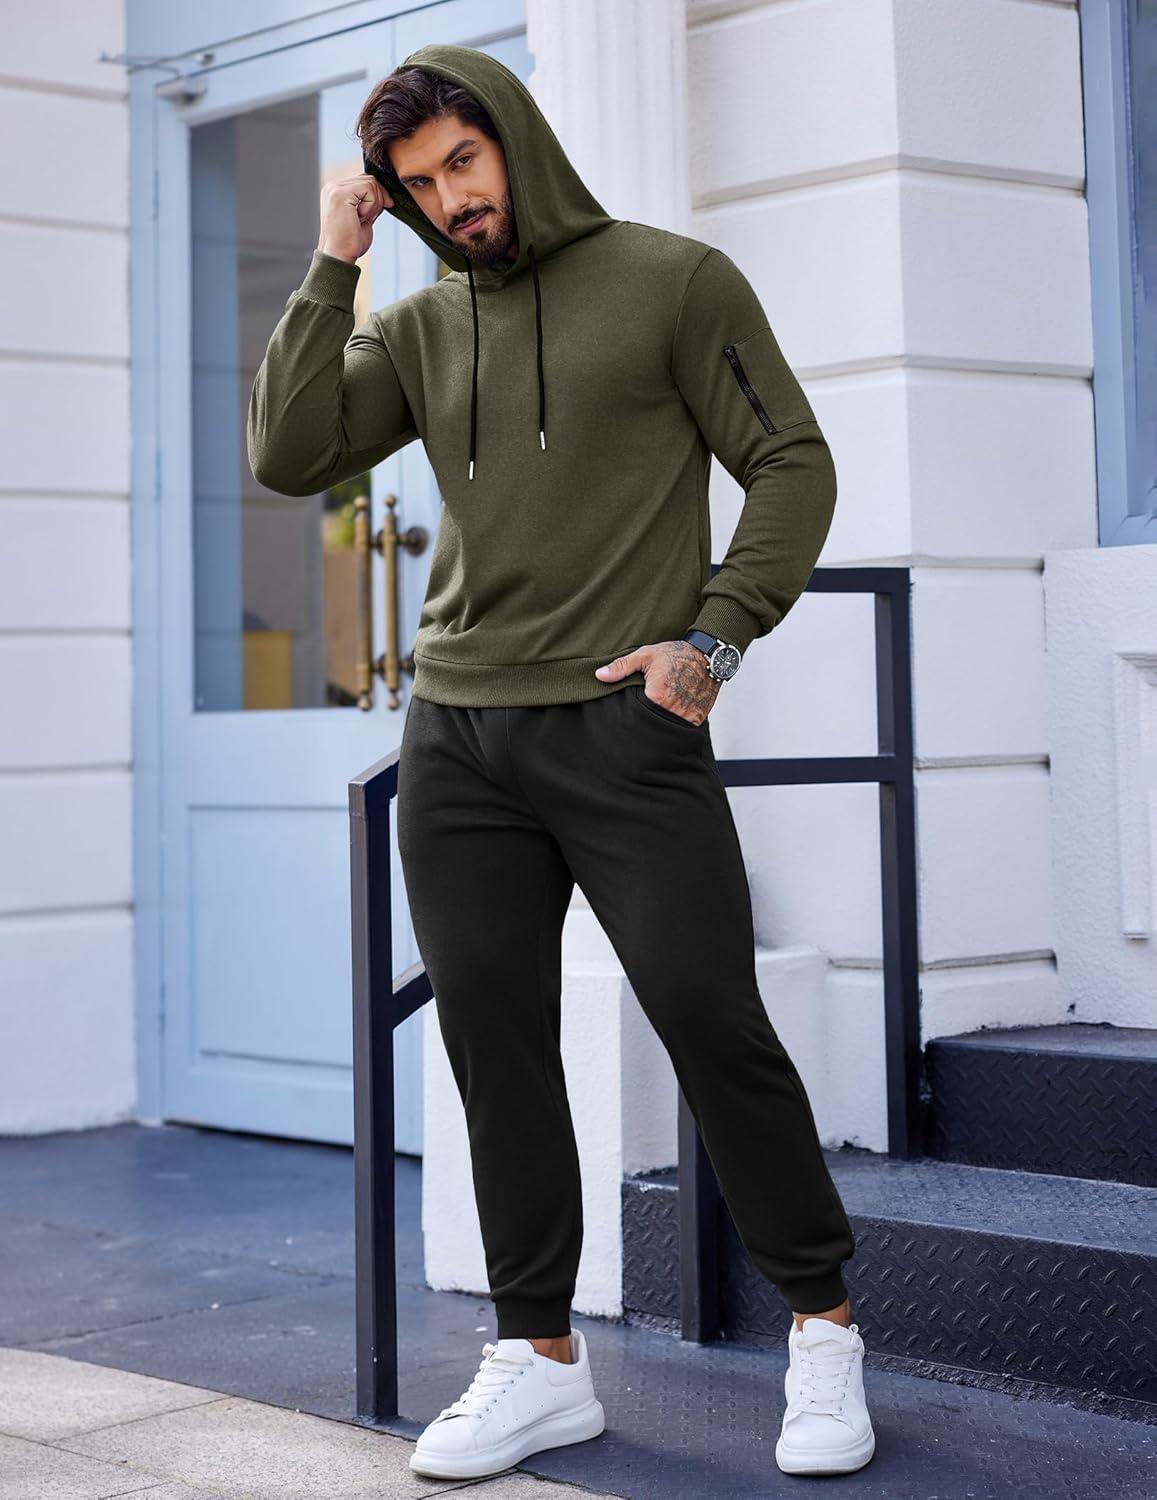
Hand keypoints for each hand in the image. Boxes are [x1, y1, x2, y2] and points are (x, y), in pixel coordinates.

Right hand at [317, 173, 393, 264]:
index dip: (377, 197)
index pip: (364, 182)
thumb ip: (369, 203)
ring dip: (374, 204)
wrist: (339, 257)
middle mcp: (332, 187)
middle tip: (367, 219)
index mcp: (335, 192)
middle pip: (369, 180)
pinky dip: (371, 205)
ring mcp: (334, 189)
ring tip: (361, 219)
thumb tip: (386, 194)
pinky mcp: (340, 194)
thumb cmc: (350, 243)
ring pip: (371, 183)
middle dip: (377, 200)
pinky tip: (360, 218)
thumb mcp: (363, 217)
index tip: (374, 215)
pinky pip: (369, 188)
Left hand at [595, 640, 720, 725]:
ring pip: (665, 731)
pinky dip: (673, 727)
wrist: (709, 656)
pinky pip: (681, 730)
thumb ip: (621, 666)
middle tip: (635, 724)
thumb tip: (599, 676)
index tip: (626, 717)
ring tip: (650, 724)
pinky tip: (666, 723)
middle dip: (642, 725)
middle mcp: (673, 711)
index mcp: (657, 697)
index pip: (637, 716)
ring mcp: (687, 717)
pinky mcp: (697, 720)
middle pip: (650, 726)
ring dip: (658, 728)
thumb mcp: (646, 655)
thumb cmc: (677, 654)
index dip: (630, 716)